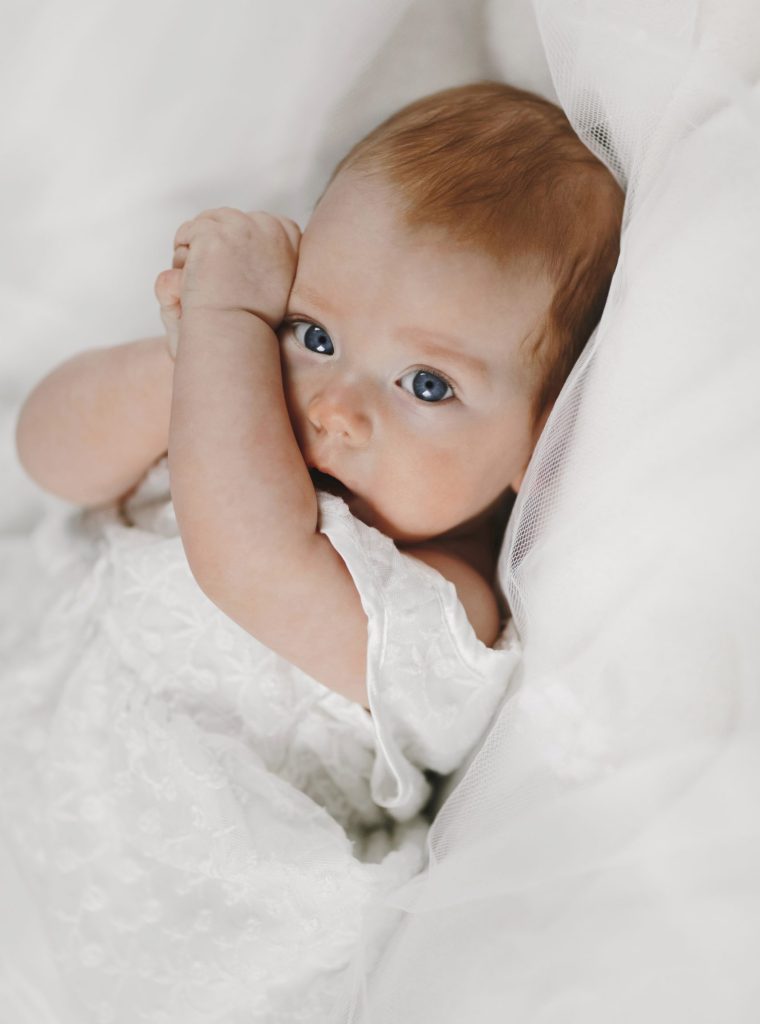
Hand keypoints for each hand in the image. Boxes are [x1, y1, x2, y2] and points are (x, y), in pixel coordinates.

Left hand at [154, 208, 300, 357]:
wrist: (234, 336)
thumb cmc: (255, 321)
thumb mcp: (281, 279)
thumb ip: (275, 251)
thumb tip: (263, 231)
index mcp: (288, 234)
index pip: (257, 219)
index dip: (239, 243)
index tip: (238, 272)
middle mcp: (267, 226)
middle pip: (228, 218)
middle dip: (217, 244)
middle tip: (219, 281)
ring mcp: (239, 227)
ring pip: (205, 224)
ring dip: (198, 249)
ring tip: (207, 281)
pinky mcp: (212, 234)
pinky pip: (186, 233)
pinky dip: (182, 253)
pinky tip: (194, 278)